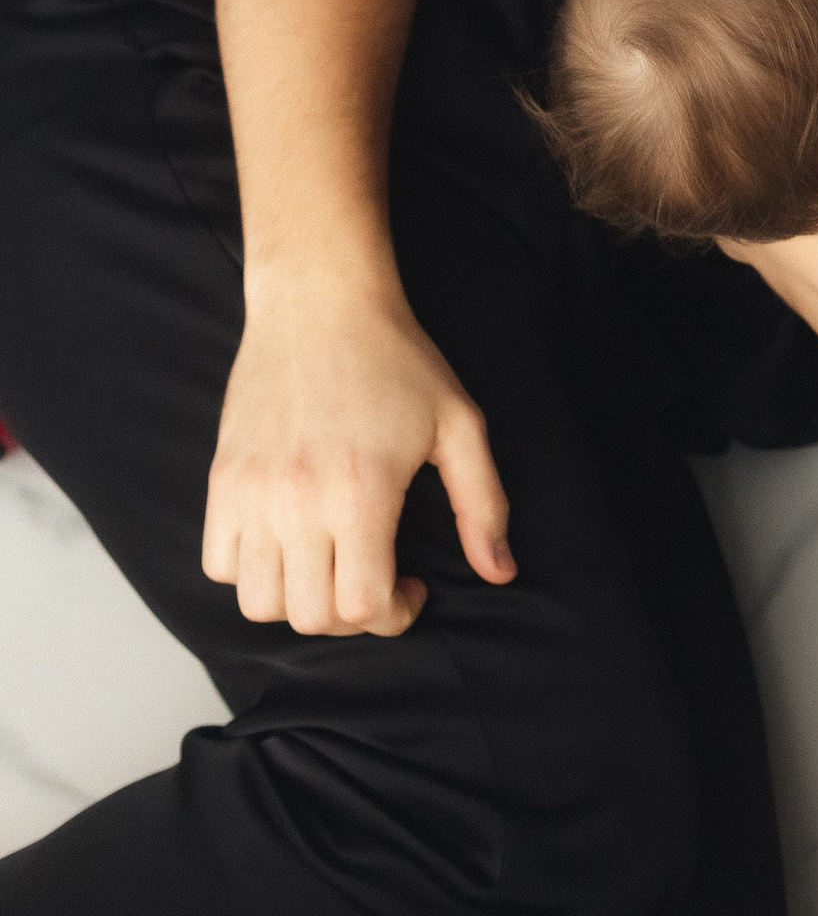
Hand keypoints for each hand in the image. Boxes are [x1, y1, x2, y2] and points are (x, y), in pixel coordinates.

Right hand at [203, 282, 513, 636]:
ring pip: (260, 602)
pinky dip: (251, 572)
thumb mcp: (459, 423)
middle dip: (353, 614)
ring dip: (300, 600)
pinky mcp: (222, 479)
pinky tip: (288, 541)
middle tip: (375, 575)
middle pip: (311, 616)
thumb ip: (482, 504)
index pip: (362, 607)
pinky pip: (219, 564)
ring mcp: (251, 492)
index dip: (393, 615)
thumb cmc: (396, 358)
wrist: (321, 301)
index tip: (411, 586)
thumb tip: (500, 572)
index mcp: (361, 491)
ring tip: (331, 563)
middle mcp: (297, 501)